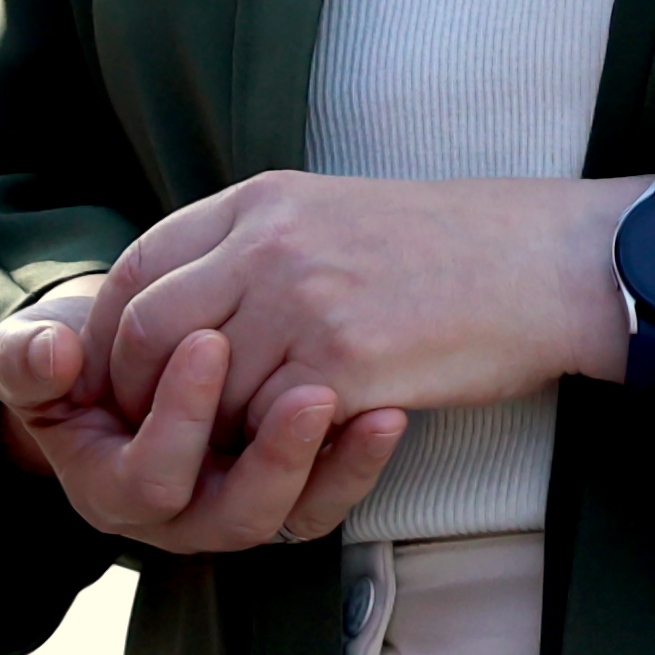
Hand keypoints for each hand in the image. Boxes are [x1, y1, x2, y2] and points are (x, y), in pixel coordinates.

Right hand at [0, 281, 409, 554]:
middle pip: (236, 514)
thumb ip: (26, 359)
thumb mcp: (27, 355)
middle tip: (305, 390)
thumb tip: (52, 354)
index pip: (151, 477)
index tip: (204, 341)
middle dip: (273, 456)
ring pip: (292, 513)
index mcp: (111, 489)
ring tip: (365, 407)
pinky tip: (385, 412)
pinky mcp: (282, 489)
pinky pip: (328, 496)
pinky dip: (359, 460)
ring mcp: (236, 505)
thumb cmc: (69, 361)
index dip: (178, 416)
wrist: (110, 362)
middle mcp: (180, 515)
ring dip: (331, 464)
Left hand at [91, 168, 646, 436]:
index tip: (118, 374)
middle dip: (138, 394)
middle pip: (150, 333)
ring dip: (210, 430)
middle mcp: (266, 244)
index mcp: (255, 202)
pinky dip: (271, 448)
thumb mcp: (325, 212)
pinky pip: (271, 423)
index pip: (136, 267)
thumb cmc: (441, 247)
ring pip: (205, 389)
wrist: (542, 262)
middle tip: (152, 434)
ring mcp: (303, 302)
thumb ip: (248, 247)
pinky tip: (291, 452)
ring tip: (229, 449)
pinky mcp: (347, 363)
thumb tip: (182, 307)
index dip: (111, 331)